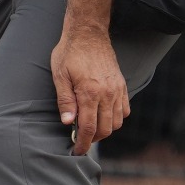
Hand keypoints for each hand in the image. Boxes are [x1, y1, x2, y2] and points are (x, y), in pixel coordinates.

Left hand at [51, 27, 128, 156]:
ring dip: (105, 129)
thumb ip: (65, 100)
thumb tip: (67, 123)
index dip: (83, 143)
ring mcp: (118, 90)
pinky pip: (125, 110)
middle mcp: (108, 94)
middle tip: (80, 140)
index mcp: (90, 93)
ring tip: (90, 128)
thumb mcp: (59, 76)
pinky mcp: (122, 86)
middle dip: (93, 139)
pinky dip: (115, 118)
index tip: (77, 151)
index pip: (89, 127)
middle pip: (105, 129)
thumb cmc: (69, 53)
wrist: (88, 34)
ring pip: (117, 122)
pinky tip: (102, 115)